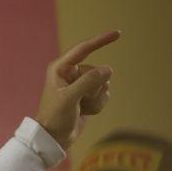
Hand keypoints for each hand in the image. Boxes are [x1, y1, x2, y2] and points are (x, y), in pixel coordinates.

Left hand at [34, 30, 120, 150]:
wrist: (54, 137)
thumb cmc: (55, 117)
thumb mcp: (70, 98)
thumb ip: (88, 82)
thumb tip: (108, 69)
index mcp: (60, 68)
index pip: (83, 49)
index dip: (100, 40)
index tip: (117, 33)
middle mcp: (70, 73)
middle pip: (97, 71)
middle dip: (94, 88)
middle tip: (80, 101)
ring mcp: (80, 84)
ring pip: (103, 83)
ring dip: (96, 98)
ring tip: (81, 107)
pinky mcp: (87, 95)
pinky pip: (104, 94)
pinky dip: (98, 105)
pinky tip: (85, 112)